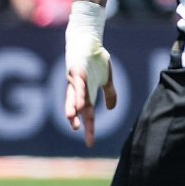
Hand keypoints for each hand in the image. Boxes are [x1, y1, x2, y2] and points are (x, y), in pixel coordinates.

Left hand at [64, 2, 117, 146]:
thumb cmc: (95, 59)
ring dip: (73, 110)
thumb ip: (109, 93)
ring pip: (73, 97)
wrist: (87, 40)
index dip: (89, 129)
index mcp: (87, 93)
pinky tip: (78, 102)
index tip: (90, 145)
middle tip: (83, 138)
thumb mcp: (106, 78)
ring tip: (73, 124)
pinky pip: (77, 83)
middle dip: (81, 124)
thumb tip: (111, 109)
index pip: (88, 114)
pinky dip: (77, 93)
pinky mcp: (76, 69)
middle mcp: (78, 89)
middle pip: (79, 109)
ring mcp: (75, 80)